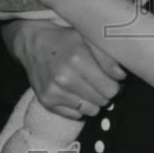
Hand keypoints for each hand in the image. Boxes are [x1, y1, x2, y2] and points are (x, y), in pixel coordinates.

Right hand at [2, 19, 125, 119]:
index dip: (115, 83)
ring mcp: (54, 92)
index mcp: (78, 59)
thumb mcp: (87, 37)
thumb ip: (107, 56)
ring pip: (91, 111)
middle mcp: (64, 78)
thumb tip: (120, 76)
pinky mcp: (47, 101)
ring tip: (87, 86)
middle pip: (103, 101)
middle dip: (105, 92)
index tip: (111, 77)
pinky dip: (78, 106)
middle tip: (99, 81)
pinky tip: (73, 91)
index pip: (111, 89)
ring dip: (93, 101)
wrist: (32, 43)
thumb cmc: (65, 39)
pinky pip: (75, 115)